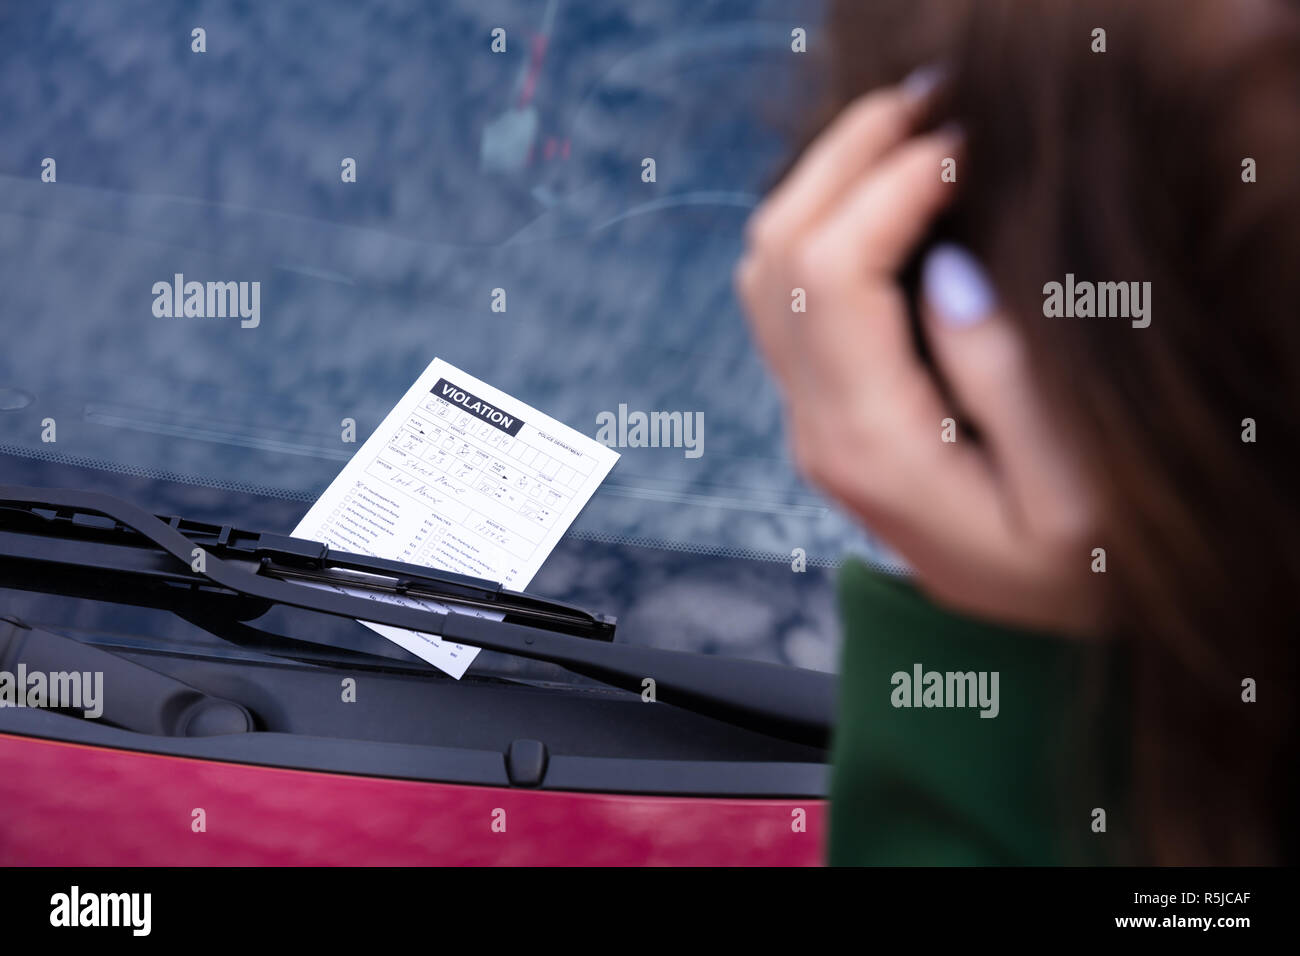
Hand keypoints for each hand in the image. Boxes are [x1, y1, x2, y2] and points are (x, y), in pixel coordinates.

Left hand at [735, 82, 1101, 636]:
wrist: (1017, 644)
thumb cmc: (1069, 581)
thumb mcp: (1074, 496)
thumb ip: (1006, 379)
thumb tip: (944, 270)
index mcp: (871, 445)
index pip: (833, 276)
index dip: (888, 188)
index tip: (961, 146)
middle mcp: (818, 428)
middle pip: (777, 256)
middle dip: (843, 159)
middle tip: (926, 104)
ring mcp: (812, 419)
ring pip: (767, 270)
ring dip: (824, 184)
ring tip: (907, 132)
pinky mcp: (827, 411)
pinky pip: (791, 298)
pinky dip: (824, 225)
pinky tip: (886, 197)